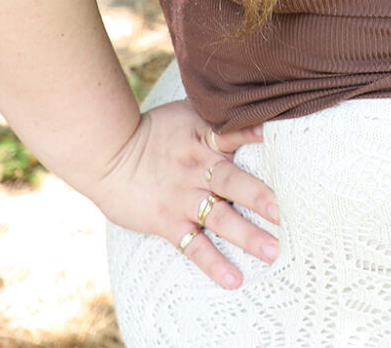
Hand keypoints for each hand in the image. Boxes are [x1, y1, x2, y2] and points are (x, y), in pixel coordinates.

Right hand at [88, 99, 281, 289]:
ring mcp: (182, 198)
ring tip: (272, 252)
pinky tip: (234, 280)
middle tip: (284, 212)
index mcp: (202, 138)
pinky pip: (193, 246)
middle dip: (258, 196)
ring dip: (246, 235)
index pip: (231, 133)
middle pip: (231, 181)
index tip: (278, 138)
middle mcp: (196, 169)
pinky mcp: (168, 222)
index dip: (253, 133)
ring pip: (219, 218)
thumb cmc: (153, 131)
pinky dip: (213, 263)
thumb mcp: (186, 113)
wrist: (107, 154)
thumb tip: (256, 109)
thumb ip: (217, 115)